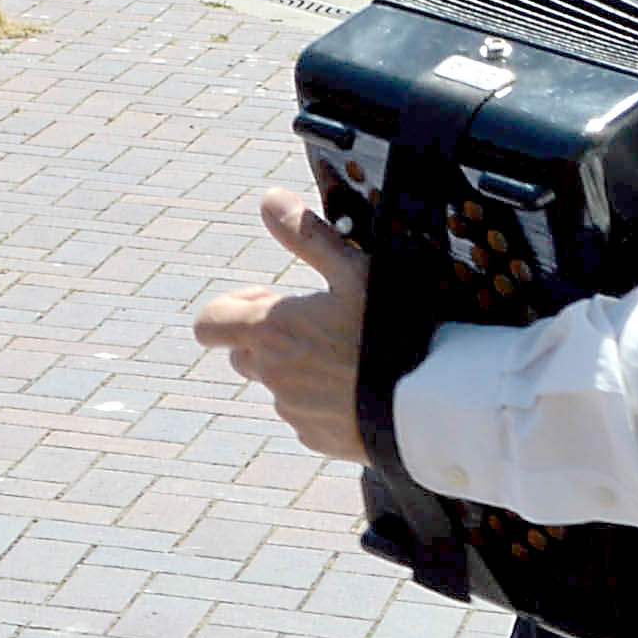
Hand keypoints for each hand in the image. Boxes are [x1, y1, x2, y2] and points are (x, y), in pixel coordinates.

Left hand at [192, 190, 375, 464]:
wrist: (429, 401)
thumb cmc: (392, 330)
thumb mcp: (354, 272)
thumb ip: (307, 236)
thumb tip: (269, 199)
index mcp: (269, 330)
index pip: (208, 324)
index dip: (232, 309)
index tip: (269, 298)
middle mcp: (271, 374)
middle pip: (244, 354)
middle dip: (268, 338)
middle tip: (316, 324)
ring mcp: (292, 410)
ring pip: (279, 385)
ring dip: (299, 369)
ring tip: (349, 356)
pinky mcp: (315, 437)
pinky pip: (306, 415)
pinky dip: (323, 401)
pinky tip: (360, 387)